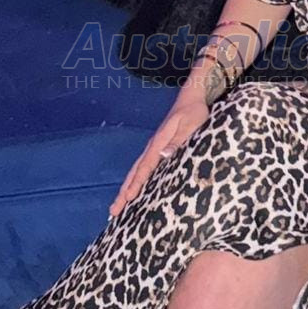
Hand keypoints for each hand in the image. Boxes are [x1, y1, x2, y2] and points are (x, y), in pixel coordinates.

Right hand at [108, 98, 209, 217]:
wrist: (190, 98)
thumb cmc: (193, 112)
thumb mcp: (190, 124)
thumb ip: (178, 140)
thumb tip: (163, 155)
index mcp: (159, 142)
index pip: (145, 167)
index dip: (137, 183)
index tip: (128, 198)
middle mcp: (152, 146)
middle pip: (135, 172)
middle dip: (124, 192)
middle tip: (113, 210)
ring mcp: (153, 147)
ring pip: (136, 171)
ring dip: (127, 188)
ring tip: (118, 205)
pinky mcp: (158, 148)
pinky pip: (143, 168)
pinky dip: (136, 180)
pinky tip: (134, 190)